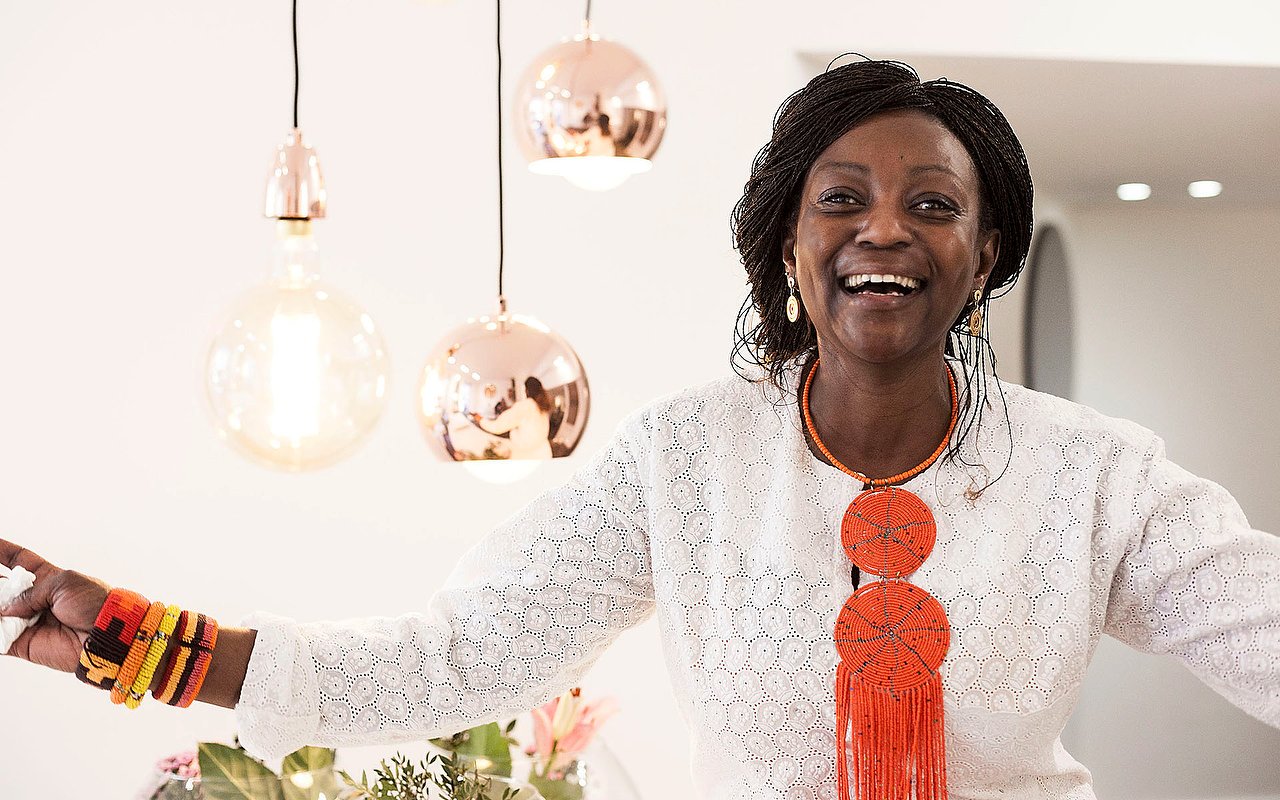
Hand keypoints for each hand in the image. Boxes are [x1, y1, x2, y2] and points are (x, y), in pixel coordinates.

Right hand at [0, 539, 109, 673]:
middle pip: (2, 586)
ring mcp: (26, 621)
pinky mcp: (21, 643)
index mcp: (46, 578)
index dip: (2, 551)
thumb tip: (4, 608)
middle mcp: (34, 598)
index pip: (18, 560)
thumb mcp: (62, 583)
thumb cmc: (93, 603)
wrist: (105, 632)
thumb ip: (30, 593)